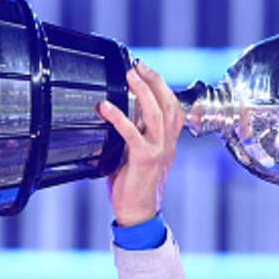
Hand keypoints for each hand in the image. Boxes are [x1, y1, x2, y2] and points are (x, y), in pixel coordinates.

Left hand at [96, 60, 182, 225]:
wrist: (138, 214)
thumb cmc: (133, 186)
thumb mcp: (135, 155)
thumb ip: (134, 136)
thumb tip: (122, 114)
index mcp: (167, 142)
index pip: (172, 107)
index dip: (161, 86)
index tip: (146, 70)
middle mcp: (167, 144)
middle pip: (168, 104)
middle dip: (154, 81)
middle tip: (137, 65)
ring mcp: (159, 151)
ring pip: (156, 114)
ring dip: (143, 91)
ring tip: (129, 75)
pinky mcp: (145, 160)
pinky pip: (133, 134)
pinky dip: (119, 117)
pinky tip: (105, 107)